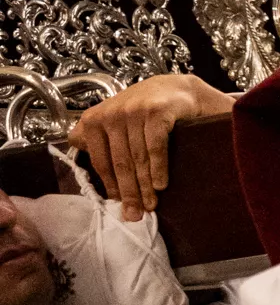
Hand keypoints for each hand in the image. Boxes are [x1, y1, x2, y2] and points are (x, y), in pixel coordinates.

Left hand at [70, 74, 229, 221]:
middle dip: (129, 192)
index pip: (100, 161)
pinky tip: (161, 185)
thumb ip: (97, 133)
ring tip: (151, 204)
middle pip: (119, 163)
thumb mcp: (114, 118)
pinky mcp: (157, 112)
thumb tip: (75, 147)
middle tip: (136, 214)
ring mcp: (134, 112)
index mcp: (95, 120)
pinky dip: (159, 168)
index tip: (119, 205)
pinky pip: (156, 147)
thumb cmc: (146, 109)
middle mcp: (111, 114)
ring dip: (145, 186)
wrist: (178, 90)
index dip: (110, 186)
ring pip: (138, 158)